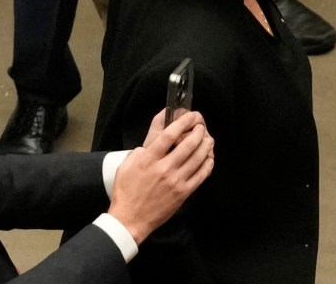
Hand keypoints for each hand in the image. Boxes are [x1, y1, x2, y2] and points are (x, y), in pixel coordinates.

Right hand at [109, 108, 215, 241]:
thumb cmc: (126, 193)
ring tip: (208, 139)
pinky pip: (200, 176)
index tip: (190, 116)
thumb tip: (151, 146)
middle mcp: (164, 168)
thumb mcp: (126, 166)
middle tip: (201, 126)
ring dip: (206, 146)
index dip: (183, 122)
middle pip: (188, 144)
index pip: (169, 135)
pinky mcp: (183, 193)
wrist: (130, 219)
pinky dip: (207, 165)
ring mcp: (175, 181)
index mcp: (148, 159)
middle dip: (198, 132)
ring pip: (197, 158)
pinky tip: (209, 158)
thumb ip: (139, 152)